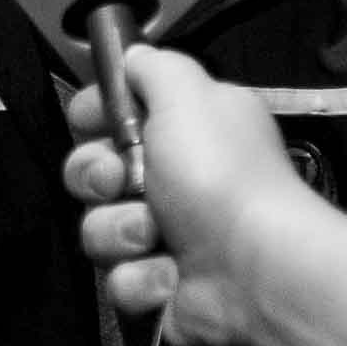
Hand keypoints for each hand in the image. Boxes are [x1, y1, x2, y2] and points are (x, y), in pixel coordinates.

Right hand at [63, 45, 314, 345]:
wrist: (257, 271)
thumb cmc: (221, 177)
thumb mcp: (188, 94)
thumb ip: (153, 66)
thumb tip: (133, 58)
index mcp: (188, 131)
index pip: (116, 117)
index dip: (94, 120)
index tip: (89, 123)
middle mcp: (178, 181)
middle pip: (93, 173)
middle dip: (97, 177)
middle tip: (122, 181)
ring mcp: (168, 238)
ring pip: (98, 229)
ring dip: (120, 231)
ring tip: (156, 236)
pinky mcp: (160, 288)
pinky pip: (118, 280)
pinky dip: (141, 278)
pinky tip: (170, 275)